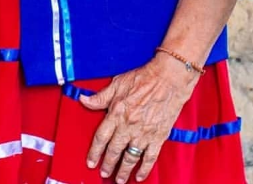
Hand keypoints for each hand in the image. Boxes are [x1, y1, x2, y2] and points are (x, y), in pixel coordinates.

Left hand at [80, 55, 198, 182]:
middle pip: (114, 150)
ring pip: (130, 157)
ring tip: (119, 179)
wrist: (168, 79)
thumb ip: (100, 97)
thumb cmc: (143, 78)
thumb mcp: (117, 84)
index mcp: (117, 113)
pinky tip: (139, 176)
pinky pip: (150, 157)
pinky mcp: (158, 136)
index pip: (101, 137)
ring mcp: (144, 133)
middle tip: (104, 173)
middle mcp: (128, 126)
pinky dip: (144, 169)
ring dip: (123, 170)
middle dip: (108, 164)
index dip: (94, 152)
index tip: (91, 162)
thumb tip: (83, 100)